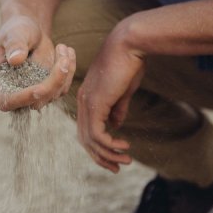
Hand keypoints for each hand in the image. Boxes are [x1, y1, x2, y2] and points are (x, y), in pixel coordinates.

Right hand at [0, 15, 75, 110]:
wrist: (28, 30)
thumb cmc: (17, 29)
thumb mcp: (15, 32)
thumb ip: (15, 44)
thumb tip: (16, 60)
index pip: (5, 100)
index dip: (22, 99)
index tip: (40, 89)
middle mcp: (12, 91)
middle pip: (34, 101)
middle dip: (53, 82)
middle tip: (63, 57)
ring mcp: (31, 92)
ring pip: (52, 95)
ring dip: (64, 73)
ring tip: (63, 47)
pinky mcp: (47, 90)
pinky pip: (62, 87)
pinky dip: (69, 71)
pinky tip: (67, 52)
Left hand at [76, 20, 144, 172]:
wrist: (129, 44)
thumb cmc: (129, 63)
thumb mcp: (123, 90)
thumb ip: (117, 108)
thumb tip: (116, 125)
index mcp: (87, 98)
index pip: (86, 129)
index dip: (98, 146)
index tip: (114, 156)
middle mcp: (82, 102)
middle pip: (84, 138)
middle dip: (100, 156)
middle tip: (116, 168)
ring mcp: (87, 103)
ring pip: (90, 139)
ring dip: (108, 154)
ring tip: (125, 160)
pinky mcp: (96, 103)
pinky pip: (98, 134)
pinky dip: (110, 144)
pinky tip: (124, 146)